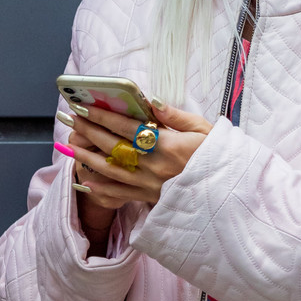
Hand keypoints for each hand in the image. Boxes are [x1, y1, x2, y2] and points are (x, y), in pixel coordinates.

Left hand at [62, 100, 211, 250]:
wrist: (229, 193)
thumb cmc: (218, 158)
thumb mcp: (204, 130)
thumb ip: (176, 116)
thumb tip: (152, 101)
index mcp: (168, 146)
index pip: (127, 128)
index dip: (103, 117)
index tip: (85, 107)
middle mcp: (155, 167)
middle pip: (115, 147)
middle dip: (90, 132)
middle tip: (71, 119)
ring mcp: (152, 185)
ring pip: (112, 170)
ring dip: (88, 157)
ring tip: (70, 146)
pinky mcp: (152, 199)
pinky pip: (122, 194)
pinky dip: (102, 188)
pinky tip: (86, 181)